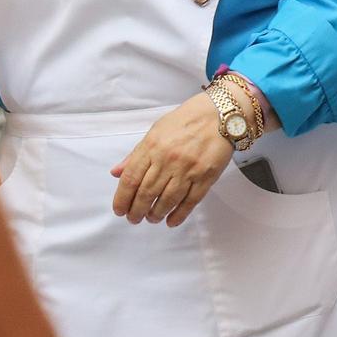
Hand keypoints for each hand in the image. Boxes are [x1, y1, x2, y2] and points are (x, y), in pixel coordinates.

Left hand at [110, 93, 234, 226]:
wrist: (220, 114)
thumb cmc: (186, 121)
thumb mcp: (155, 131)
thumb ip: (136, 154)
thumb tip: (116, 173)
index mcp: (152, 147)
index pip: (131, 179)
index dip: (122, 199)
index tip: (120, 210)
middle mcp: (168, 160)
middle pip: (146, 193)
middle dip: (137, 211)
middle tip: (134, 218)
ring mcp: (188, 169)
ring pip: (167, 200)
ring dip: (156, 214)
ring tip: (151, 218)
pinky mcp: (206, 176)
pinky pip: (190, 201)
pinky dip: (179, 214)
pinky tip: (171, 221)